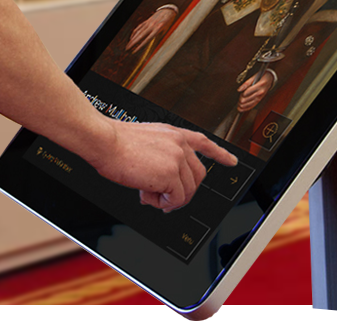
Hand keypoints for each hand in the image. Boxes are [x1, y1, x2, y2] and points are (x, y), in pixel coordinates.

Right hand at [91, 120, 237, 211]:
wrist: (104, 141)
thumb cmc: (115, 143)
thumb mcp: (145, 141)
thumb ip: (160, 157)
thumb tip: (162, 186)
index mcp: (173, 133)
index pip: (204, 142)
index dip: (220, 153)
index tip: (232, 161)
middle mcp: (179, 143)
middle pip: (197, 177)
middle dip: (183, 192)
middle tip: (162, 199)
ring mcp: (177, 158)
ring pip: (187, 192)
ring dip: (168, 200)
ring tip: (149, 195)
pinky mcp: (170, 174)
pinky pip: (175, 200)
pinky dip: (162, 203)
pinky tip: (146, 195)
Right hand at [126, 6, 177, 49]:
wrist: (168, 11)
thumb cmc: (168, 23)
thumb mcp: (166, 31)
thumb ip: (159, 38)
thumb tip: (153, 48)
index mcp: (157, 29)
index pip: (147, 39)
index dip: (140, 46)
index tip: (135, 51)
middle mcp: (151, 26)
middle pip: (140, 36)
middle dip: (133, 43)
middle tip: (127, 49)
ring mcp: (148, 23)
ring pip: (138, 32)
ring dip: (132, 39)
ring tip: (128, 45)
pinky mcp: (146, 21)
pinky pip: (138, 27)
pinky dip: (134, 33)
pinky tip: (131, 38)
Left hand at [236, 71, 274, 112]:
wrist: (270, 79)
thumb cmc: (262, 76)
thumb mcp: (254, 76)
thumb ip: (246, 83)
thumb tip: (239, 89)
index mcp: (259, 85)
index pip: (248, 92)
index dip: (242, 94)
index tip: (240, 93)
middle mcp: (260, 92)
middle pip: (248, 98)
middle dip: (241, 99)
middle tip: (239, 98)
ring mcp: (260, 97)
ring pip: (250, 103)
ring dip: (243, 105)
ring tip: (238, 105)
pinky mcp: (260, 99)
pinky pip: (253, 105)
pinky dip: (246, 108)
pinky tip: (242, 109)